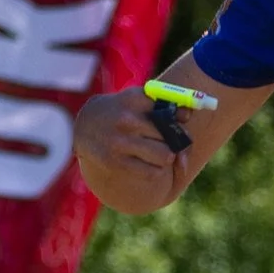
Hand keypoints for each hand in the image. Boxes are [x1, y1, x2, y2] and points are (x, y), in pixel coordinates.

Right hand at [73, 87, 189, 214]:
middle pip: (170, 135)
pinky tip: (151, 164)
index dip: (180, 116)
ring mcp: (119, 142)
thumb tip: (188, 115)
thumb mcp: (137, 100)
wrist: (85, 126)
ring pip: (165, 156)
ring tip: (162, 154)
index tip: (182, 119)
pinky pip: (153, 173)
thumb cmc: (120, 111)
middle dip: (176, 140)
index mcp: (134, 99)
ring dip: (168, 157)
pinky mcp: (115, 163)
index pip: (170, 109)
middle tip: (172, 142)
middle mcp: (126, 120)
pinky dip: (157, 171)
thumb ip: (164, 103)